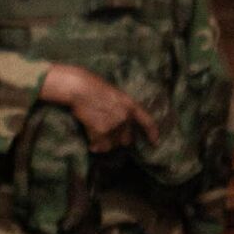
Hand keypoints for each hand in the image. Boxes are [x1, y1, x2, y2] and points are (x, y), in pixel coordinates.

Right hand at [38, 65, 158, 151]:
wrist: (78, 87)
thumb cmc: (92, 87)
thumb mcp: (114, 95)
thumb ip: (121, 109)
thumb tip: (121, 126)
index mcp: (131, 106)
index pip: (147, 123)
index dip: (152, 134)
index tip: (154, 143)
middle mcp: (125, 117)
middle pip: (127, 139)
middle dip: (118, 140)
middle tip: (106, 136)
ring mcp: (114, 125)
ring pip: (112, 144)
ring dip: (105, 144)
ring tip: (96, 140)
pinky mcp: (101, 131)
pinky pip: (100, 145)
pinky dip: (95, 146)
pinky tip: (91, 144)